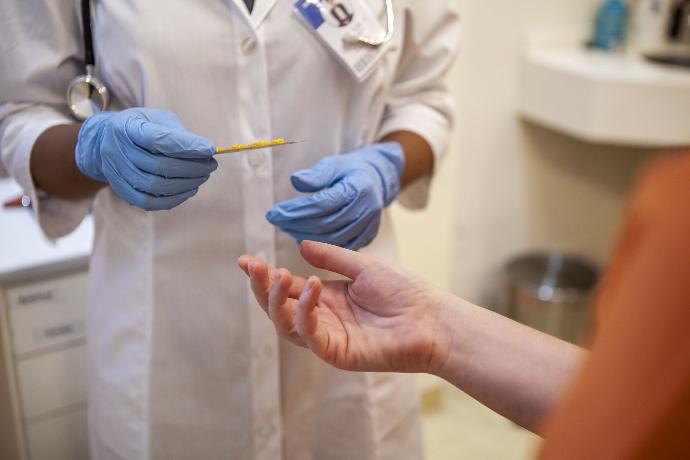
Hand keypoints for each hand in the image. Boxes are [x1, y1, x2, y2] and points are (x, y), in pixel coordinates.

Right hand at [75, 108, 217, 209]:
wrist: (107, 140)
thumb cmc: (141, 127)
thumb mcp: (157, 118)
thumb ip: (178, 133)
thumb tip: (205, 150)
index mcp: (126, 127)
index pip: (158, 139)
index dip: (187, 146)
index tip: (210, 149)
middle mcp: (117, 150)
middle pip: (159, 166)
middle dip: (192, 167)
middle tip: (211, 165)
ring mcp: (116, 173)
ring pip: (156, 186)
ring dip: (186, 184)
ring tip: (202, 176)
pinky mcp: (121, 190)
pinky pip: (149, 202)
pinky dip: (174, 199)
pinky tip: (190, 190)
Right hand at [237, 241, 451, 373]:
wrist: (432, 318)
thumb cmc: (404, 292)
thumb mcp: (363, 267)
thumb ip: (332, 258)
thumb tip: (301, 245)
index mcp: (325, 299)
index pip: (286, 288)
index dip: (264, 276)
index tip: (246, 260)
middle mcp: (322, 319)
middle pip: (278, 309)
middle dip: (262, 288)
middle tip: (253, 267)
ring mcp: (328, 338)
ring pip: (286, 325)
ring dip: (278, 300)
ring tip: (281, 275)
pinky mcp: (338, 353)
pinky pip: (311, 337)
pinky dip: (305, 313)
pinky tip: (311, 288)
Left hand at [266, 142, 403, 249]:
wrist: (375, 182)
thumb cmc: (349, 171)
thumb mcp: (334, 164)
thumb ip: (316, 174)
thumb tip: (296, 180)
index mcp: (358, 189)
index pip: (321, 204)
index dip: (295, 210)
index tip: (273, 213)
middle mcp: (365, 210)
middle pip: (325, 224)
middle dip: (296, 224)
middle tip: (277, 221)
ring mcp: (367, 227)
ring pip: (332, 240)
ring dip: (305, 237)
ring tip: (288, 228)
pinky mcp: (366, 238)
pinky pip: (339, 248)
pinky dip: (320, 247)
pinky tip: (304, 239)